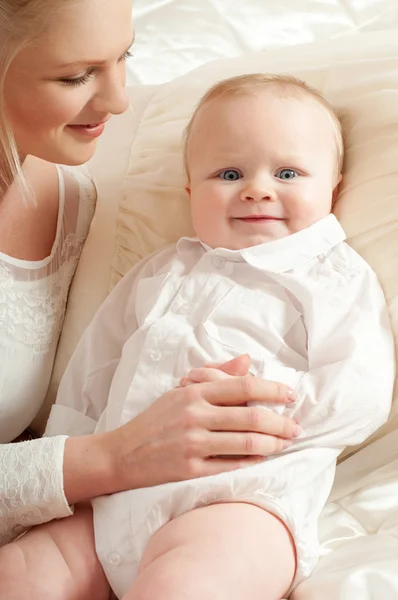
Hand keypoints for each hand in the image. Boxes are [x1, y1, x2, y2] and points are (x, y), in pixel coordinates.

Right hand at [102, 360, 300, 492]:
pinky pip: (231, 465)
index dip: (274, 390)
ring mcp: (193, 443)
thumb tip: (247, 361)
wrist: (122, 453)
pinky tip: (264, 458)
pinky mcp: (190, 469)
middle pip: (252, 416)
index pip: (244, 387)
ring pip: (246, 443)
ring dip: (273, 443)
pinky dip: (253, 461)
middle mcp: (195, 415)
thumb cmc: (155, 420)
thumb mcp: (181, 390)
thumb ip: (216, 375)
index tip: (291, 396)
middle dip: (281, 422)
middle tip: (296, 427)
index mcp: (194, 391)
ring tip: (285, 443)